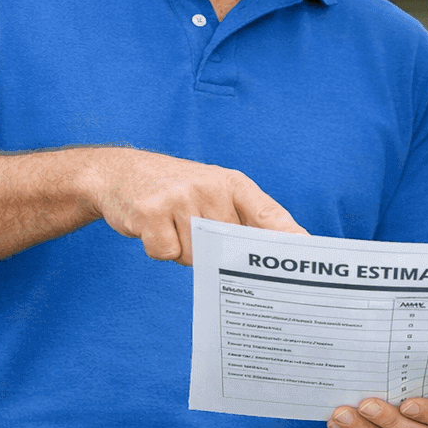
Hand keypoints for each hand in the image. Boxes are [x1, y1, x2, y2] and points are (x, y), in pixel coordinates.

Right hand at [85, 147, 304, 264]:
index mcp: (233, 184)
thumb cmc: (177, 190)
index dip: (289, 236)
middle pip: (229, 247)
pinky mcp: (151, 212)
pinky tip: (154, 227)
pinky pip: (166, 253)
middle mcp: (210, 187)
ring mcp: (180, 198)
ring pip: (197, 255)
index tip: (307, 252)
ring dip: (184, 251)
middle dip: (216, 253)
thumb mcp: (215, 192)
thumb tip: (271, 254)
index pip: (268, 213)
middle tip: (197, 232)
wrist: (120, 173)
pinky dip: (160, 249)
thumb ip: (243, 218)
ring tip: (174, 226)